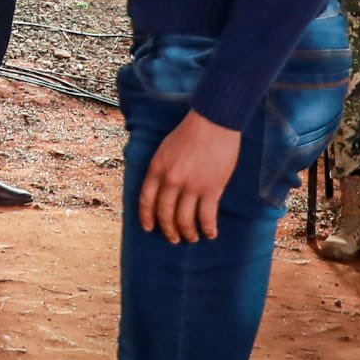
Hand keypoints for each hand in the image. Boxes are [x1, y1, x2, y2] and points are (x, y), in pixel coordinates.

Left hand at [139, 109, 240, 242]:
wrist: (213, 121)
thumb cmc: (190, 132)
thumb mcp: (165, 148)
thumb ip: (161, 169)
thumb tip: (161, 188)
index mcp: (157, 168)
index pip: (146, 200)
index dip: (146, 217)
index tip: (149, 227)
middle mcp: (171, 180)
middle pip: (165, 214)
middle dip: (168, 230)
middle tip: (173, 238)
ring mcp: (191, 186)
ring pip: (185, 220)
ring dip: (188, 233)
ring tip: (192, 237)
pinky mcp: (211, 189)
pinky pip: (207, 217)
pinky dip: (208, 228)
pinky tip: (210, 233)